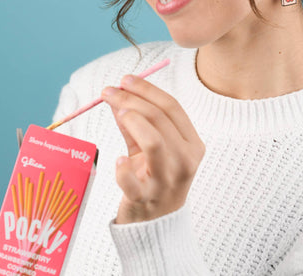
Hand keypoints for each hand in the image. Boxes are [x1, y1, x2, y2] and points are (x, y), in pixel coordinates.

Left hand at [101, 74, 205, 223]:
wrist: (158, 223)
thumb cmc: (155, 175)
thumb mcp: (150, 145)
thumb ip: (137, 121)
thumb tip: (117, 94)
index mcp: (192, 143)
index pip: (172, 107)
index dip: (147, 89)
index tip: (126, 79)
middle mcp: (185, 160)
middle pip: (160, 119)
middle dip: (131, 99)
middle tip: (109, 92)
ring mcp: (167, 180)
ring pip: (153, 141)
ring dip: (132, 121)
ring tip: (117, 113)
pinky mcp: (145, 199)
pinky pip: (132, 181)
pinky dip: (123, 168)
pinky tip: (118, 159)